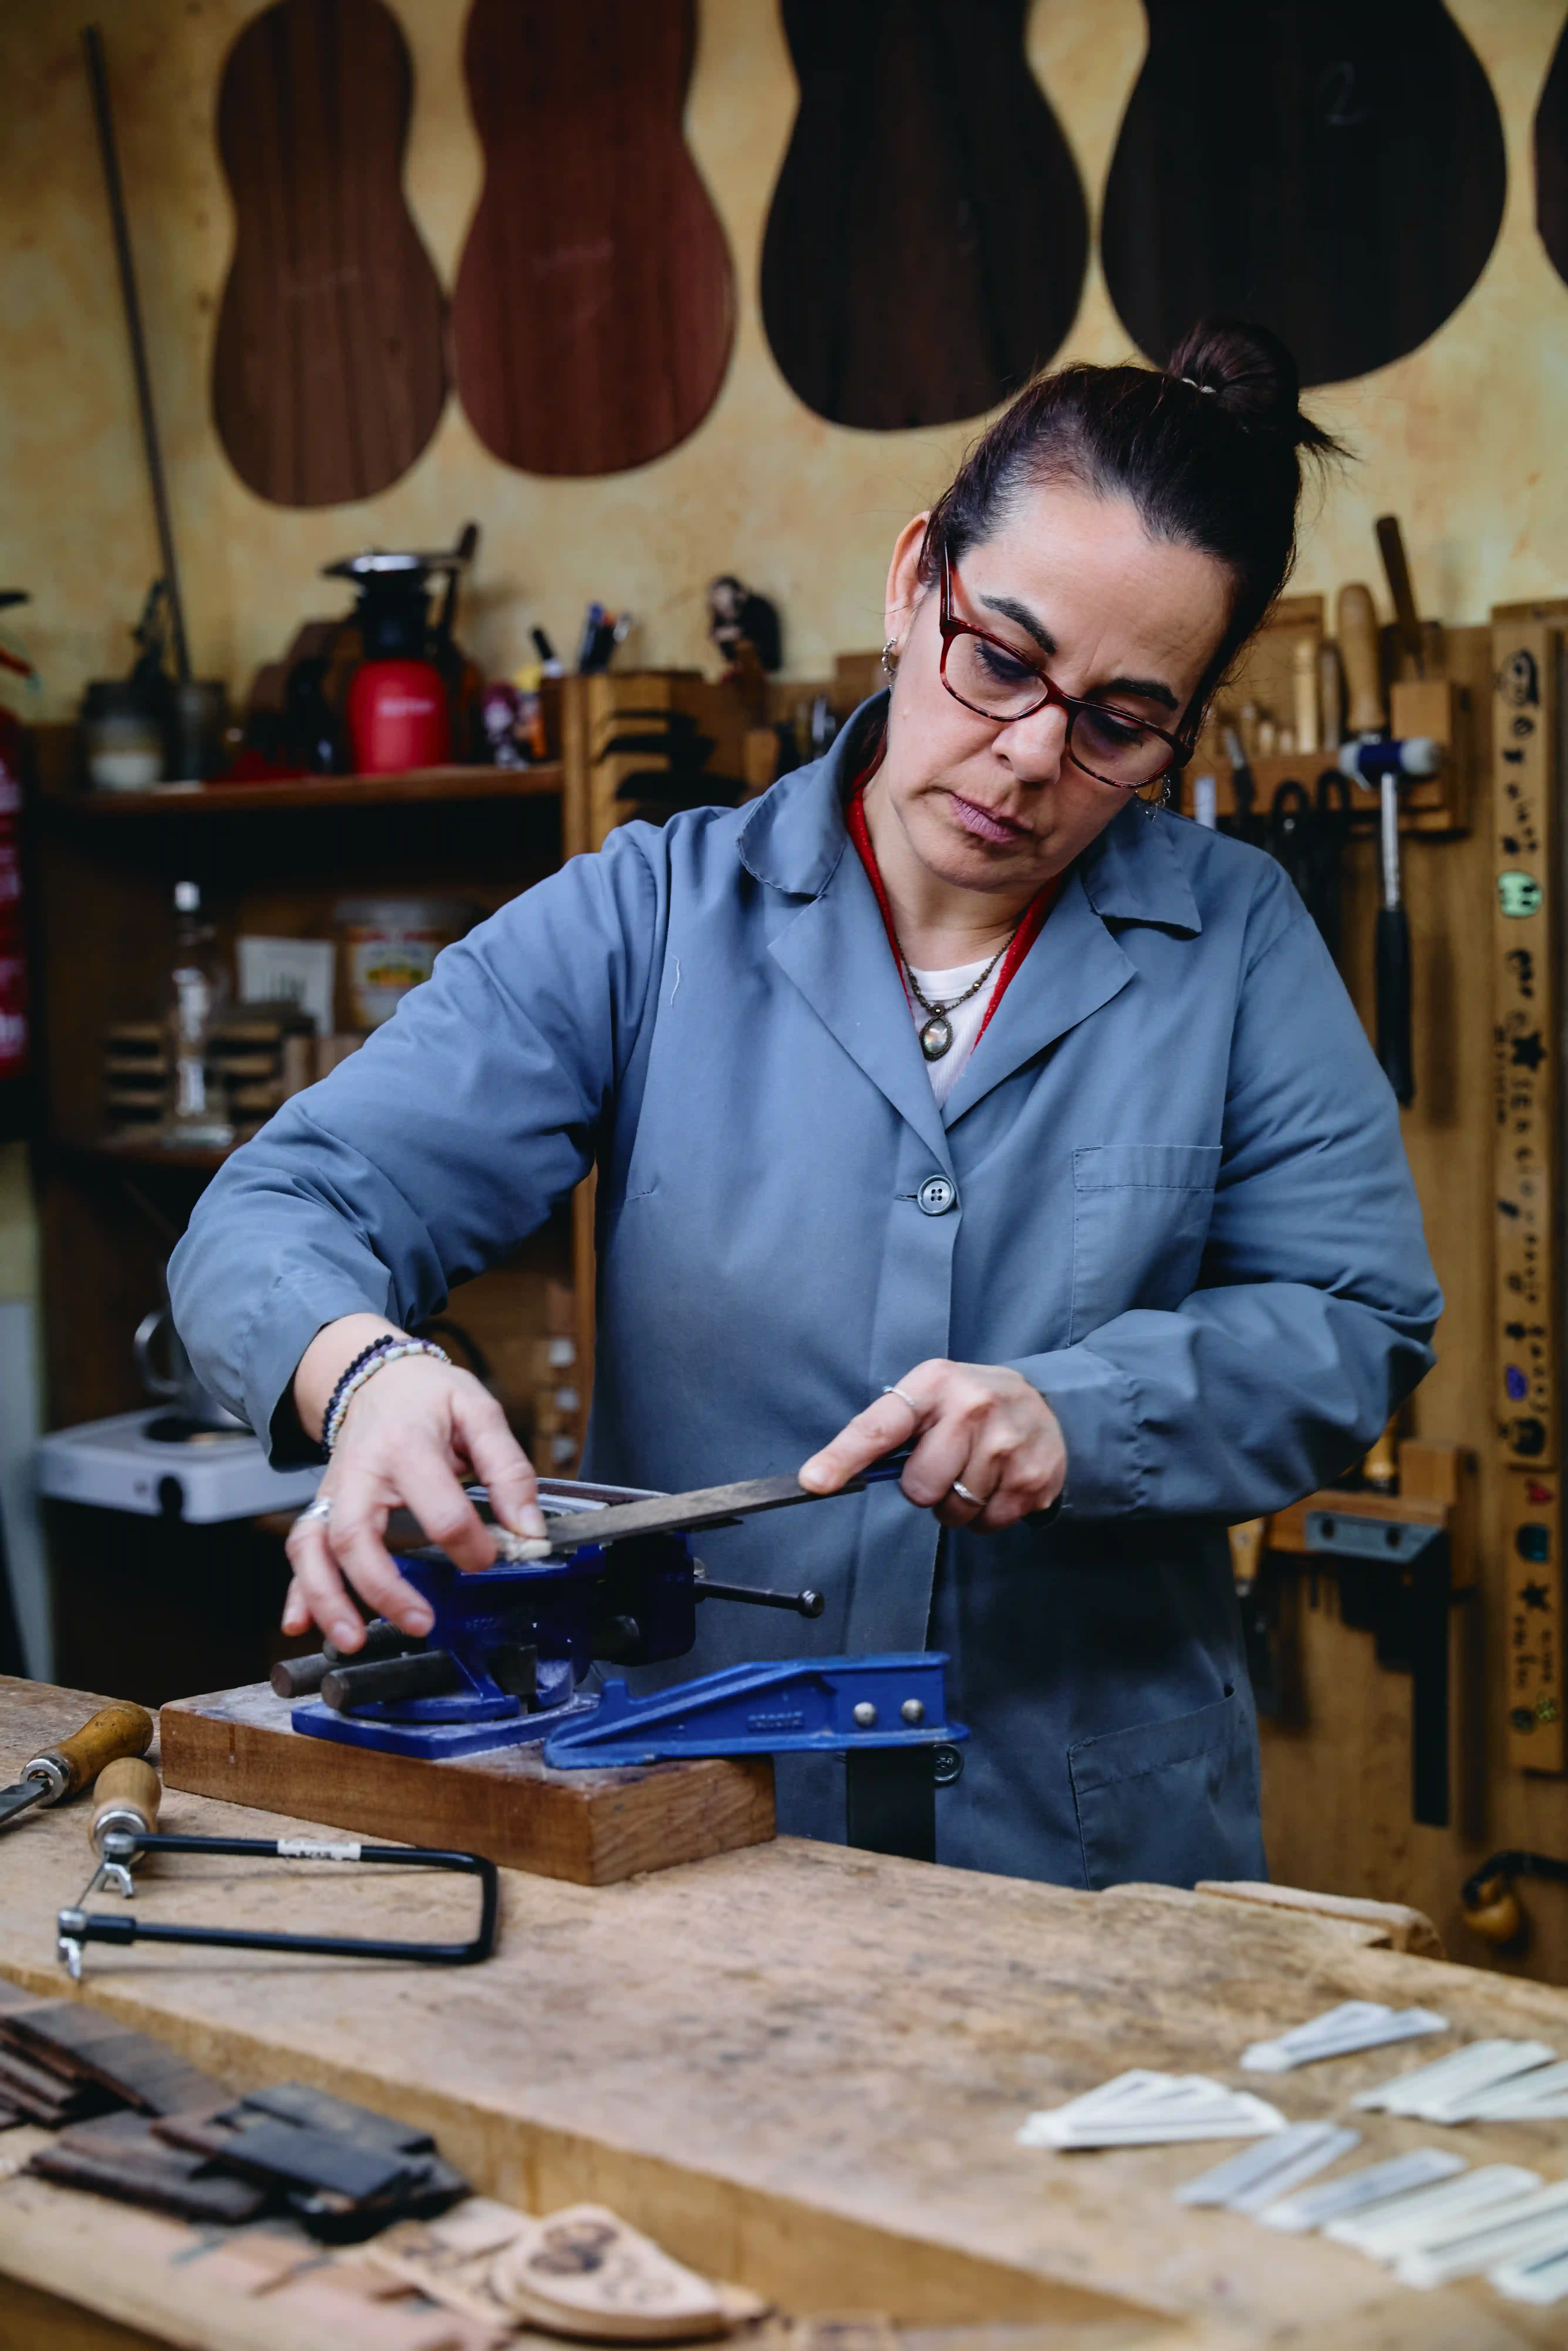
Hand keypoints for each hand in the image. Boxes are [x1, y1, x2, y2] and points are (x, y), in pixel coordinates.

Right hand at [283, 1344, 545, 1652]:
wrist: (376, 1374)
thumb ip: (508, 1470)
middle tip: (420, 1623)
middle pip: (356, 1536)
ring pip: (314, 1548)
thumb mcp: (479, 1412)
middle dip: (384, 1587)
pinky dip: (297, 1590)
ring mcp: (335, 1492)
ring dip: (327, 1598)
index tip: (489, 1560)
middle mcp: (361, 1472)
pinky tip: (298, 1625)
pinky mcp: (323, 1507)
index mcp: (407, 1446)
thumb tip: (529, 1529)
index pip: (439, 1508)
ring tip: (352, 1640)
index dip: (469, 1543)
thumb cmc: (429, 1395)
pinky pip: (301, 1550)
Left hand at [798, 1359, 1064, 1530]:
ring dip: (956, 1503)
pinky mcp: (1034, 1478)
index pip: (879, 1427)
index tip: (814, 1482)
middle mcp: (974, 1408)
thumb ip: (885, 1430)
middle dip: (925, 1487)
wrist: (1047, 1404)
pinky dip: (986, 1514)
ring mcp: (1009, 1444)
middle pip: (919, 1486)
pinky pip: (987, 1523)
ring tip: (974, 1471)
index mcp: (936, 1384)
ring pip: (954, 1510)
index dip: (843, 1458)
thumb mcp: (929, 1397)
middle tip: (945, 1464)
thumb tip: (824, 1476)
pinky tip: (998, 1483)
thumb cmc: (970, 1405)